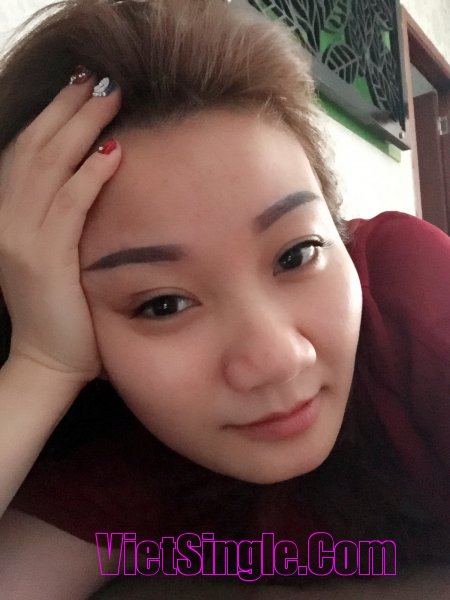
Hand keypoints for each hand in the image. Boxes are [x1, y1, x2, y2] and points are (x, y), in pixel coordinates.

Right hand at [0, 70, 121, 383]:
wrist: (48, 361)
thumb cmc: (62, 309)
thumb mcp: (54, 253)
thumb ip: (64, 216)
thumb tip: (95, 176)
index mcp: (8, 215)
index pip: (27, 151)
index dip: (52, 116)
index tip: (82, 89)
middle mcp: (7, 219)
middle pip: (36, 147)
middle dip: (69, 109)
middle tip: (101, 81)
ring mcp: (21, 237)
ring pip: (49, 166)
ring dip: (81, 127)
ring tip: (111, 98)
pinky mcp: (44, 259)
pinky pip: (69, 205)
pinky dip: (90, 175)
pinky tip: (114, 151)